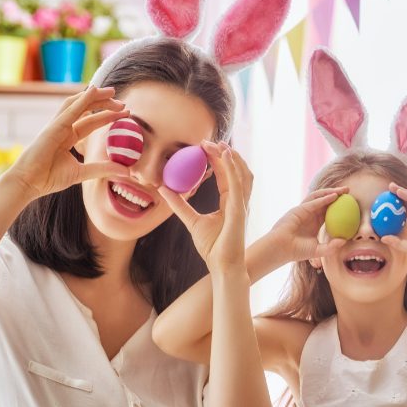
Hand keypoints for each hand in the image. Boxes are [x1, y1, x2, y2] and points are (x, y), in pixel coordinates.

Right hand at [4, 85, 127, 201]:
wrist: (29, 183)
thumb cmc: (49, 177)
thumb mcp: (82, 172)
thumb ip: (103, 169)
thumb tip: (127, 171)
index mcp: (69, 136)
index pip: (91, 121)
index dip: (108, 116)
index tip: (126, 113)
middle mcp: (63, 127)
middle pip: (86, 109)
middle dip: (104, 103)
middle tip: (123, 102)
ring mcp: (57, 125)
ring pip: (77, 104)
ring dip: (95, 96)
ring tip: (112, 92)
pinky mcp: (53, 127)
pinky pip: (70, 111)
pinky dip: (82, 100)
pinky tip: (93, 91)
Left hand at [158, 141, 248, 273]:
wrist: (221, 265)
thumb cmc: (212, 247)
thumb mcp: (192, 221)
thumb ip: (180, 205)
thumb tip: (163, 189)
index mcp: (231, 203)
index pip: (226, 176)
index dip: (218, 160)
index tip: (205, 147)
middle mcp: (239, 201)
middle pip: (236, 171)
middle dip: (225, 154)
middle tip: (209, 141)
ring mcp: (241, 205)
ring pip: (242, 173)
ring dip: (231, 157)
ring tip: (219, 144)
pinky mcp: (239, 209)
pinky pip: (237, 184)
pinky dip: (233, 168)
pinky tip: (225, 155)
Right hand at [270, 186, 349, 262]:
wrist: (281, 249)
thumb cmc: (297, 251)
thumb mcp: (318, 250)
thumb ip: (331, 247)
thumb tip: (344, 241)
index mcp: (315, 222)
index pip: (329, 211)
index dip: (339, 206)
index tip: (351, 204)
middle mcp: (310, 214)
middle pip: (325, 201)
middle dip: (337, 194)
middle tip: (349, 191)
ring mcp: (304, 211)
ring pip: (319, 197)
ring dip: (331, 192)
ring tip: (343, 190)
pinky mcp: (299, 210)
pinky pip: (313, 202)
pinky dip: (324, 198)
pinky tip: (334, 196)